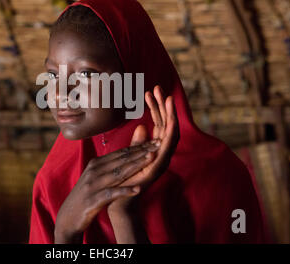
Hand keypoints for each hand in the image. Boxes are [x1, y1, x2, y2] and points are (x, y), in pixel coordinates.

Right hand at [54, 141, 159, 242]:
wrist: (69, 216)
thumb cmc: (86, 196)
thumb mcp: (96, 177)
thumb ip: (108, 166)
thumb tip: (125, 155)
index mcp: (96, 163)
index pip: (121, 153)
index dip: (139, 146)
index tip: (154, 141)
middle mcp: (94, 170)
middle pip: (122, 159)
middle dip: (142, 151)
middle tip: (158, 144)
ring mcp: (93, 184)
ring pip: (119, 173)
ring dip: (136, 165)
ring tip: (151, 159)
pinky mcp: (94, 199)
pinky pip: (112, 193)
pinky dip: (125, 191)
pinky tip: (138, 190)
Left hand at [108, 85, 179, 213]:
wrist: (119, 201)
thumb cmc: (124, 179)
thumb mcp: (130, 155)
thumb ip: (138, 142)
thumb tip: (142, 125)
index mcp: (153, 148)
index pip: (158, 123)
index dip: (156, 107)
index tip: (151, 91)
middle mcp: (160, 152)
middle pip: (166, 124)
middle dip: (163, 106)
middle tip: (159, 88)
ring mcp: (162, 160)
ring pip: (170, 132)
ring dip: (170, 115)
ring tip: (168, 98)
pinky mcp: (159, 167)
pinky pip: (168, 147)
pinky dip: (171, 133)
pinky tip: (171, 120)